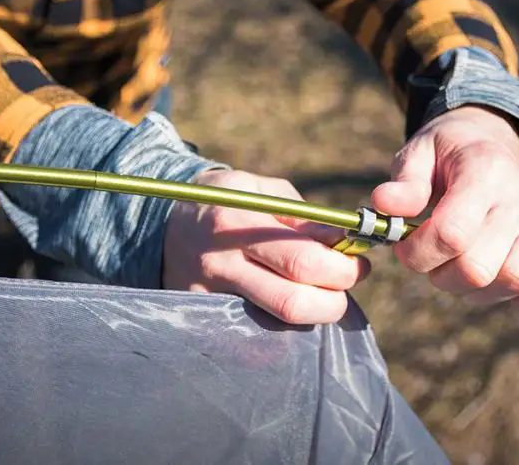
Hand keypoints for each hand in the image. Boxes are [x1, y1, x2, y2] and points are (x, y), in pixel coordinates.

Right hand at [163, 169, 370, 323]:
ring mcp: (210, 294)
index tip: (357, 259)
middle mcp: (221, 262)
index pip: (304, 257)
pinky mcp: (203, 315)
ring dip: (318, 312)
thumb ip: (298, 214)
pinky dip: (286, 324)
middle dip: (337, 295)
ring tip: (326, 294)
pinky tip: (293, 304)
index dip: (342, 264)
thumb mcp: (256, 189)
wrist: (160, 225)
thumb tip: (341, 239)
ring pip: (280, 320)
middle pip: (295, 299)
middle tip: (347, 280)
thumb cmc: (224, 200)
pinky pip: (257, 330)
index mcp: (237, 221)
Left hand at [372, 107, 518, 309]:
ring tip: (460, 267)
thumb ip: (405, 181)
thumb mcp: (420, 151)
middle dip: (441, 275)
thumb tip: (385, 204)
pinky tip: (501, 282)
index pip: (452, 234)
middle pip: (479, 268)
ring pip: (515, 281)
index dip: (417, 253)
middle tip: (431, 257)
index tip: (403, 247)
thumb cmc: (449, 151)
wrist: (493, 137)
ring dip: (478, 290)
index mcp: (485, 172)